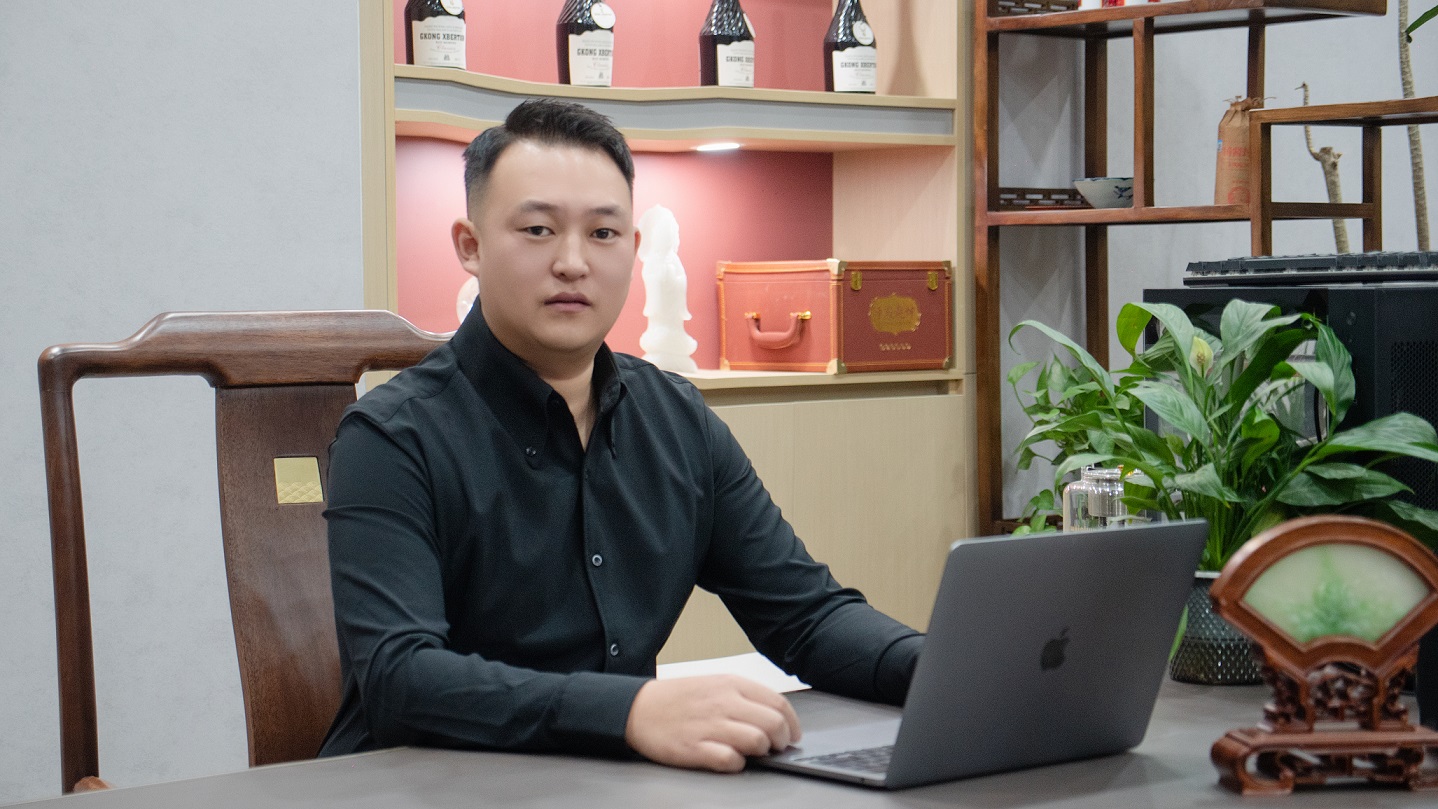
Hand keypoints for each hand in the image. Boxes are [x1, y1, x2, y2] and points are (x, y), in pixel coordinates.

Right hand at [624, 674, 801, 772]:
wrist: (638, 708)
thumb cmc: (678, 699)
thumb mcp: (714, 684)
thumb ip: (744, 697)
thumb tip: (775, 716)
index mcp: (731, 684)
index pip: (778, 702)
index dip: (792, 722)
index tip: (793, 734)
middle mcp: (723, 703)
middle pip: (774, 723)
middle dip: (781, 740)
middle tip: (775, 747)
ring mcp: (709, 726)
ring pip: (757, 741)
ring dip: (761, 751)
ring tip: (752, 752)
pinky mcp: (695, 748)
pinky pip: (730, 760)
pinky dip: (736, 763)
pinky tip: (730, 759)